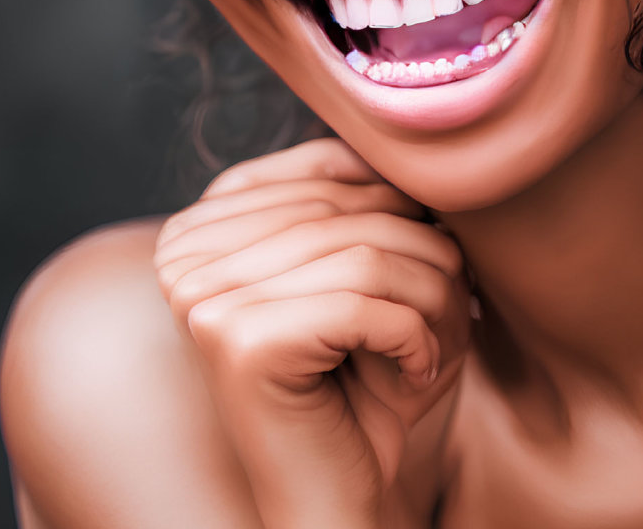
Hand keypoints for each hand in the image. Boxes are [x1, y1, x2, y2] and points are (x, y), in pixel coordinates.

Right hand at [153, 139, 470, 527]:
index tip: (434, 249)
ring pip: (367, 254)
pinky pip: (365, 305)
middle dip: (426, 254)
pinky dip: (416, 337)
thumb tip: (403, 153)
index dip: (398, 200)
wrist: (341, 490)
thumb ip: (362, 203)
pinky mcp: (238, 340)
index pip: (323, 168)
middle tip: (456, 303)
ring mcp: (203, 296)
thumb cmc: (362, 380)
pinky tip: (417, 371)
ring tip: (439, 341)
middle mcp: (186, 253)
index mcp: (205, 225)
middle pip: (349, 209)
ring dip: (432, 300)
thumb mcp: (365, 273)